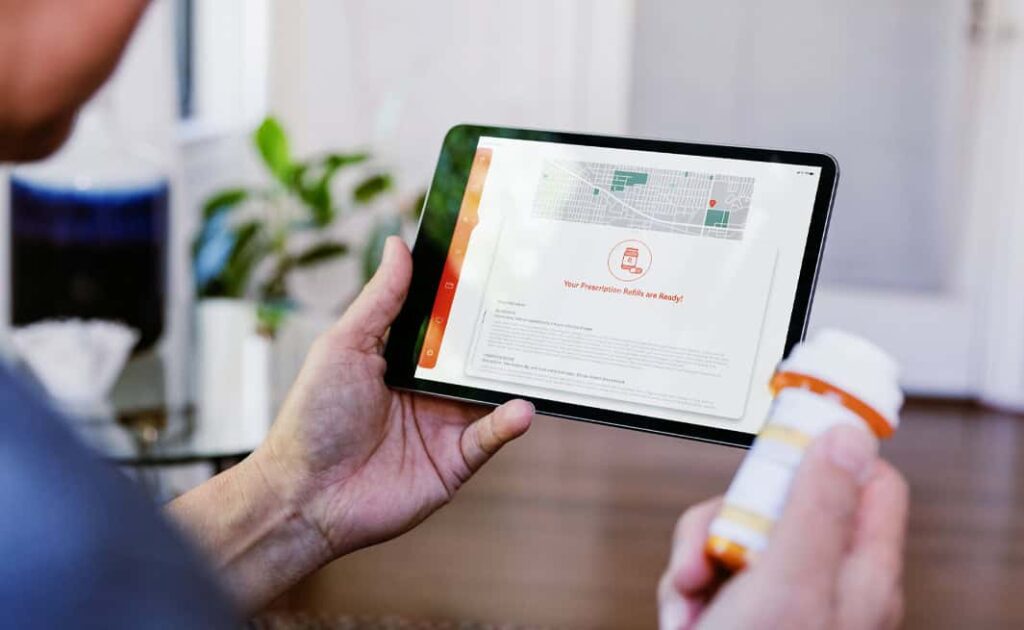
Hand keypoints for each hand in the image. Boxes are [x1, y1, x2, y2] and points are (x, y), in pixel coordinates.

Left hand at [256, 236, 533, 556]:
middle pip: (474, 353)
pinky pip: (488, 437)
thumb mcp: (344, 346)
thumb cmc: (314, 417)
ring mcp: (443, 424)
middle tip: (538, 299)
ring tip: (541, 350)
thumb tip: (399, 244)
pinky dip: (507, 422)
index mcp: (401, 357)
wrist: (306, 496)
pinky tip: (522, 407)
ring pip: (489, 393)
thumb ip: (380, 301)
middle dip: (503, 330)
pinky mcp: (453, 461)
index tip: (498, 261)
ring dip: (515, 375)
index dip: (467, 294)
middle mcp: (427, 388)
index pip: (443, 320)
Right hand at [658, 426, 908, 629]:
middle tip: (719, 546)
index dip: (825, 452)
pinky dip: (688, 590)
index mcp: (861, 570)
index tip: (781, 442)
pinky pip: (710, 569)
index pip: (869, 479)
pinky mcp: (743, 610)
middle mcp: (826, 580)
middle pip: (783, 498)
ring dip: (697, 557)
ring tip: (694, 599)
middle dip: (731, 516)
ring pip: (735, 532)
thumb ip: (818, 505)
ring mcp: (782, 597)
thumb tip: (849, 436)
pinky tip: (688, 619)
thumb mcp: (788, 581)